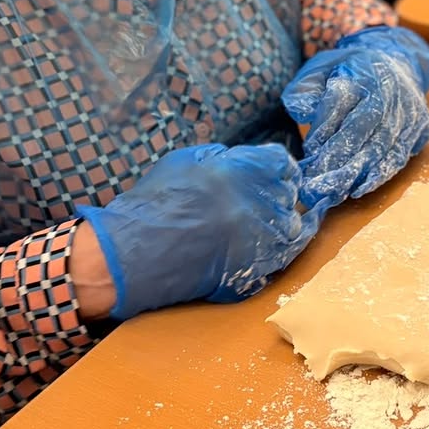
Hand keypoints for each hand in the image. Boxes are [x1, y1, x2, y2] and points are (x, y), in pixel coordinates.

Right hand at [77, 143, 321, 319]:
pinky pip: (280, 258)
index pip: (283, 163)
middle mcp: (261, 204)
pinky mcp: (255, 271)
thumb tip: (242, 160)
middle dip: (280, 194)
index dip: (278, 166)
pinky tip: (270, 245)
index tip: (274, 172)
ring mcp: (261, 241)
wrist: (136, 252)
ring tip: (269, 222)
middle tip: (265, 197)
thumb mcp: (188, 160)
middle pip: (290, 195)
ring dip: (283, 222)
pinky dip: (278, 250)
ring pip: (292, 228)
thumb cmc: (156, 201)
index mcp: (247, 171)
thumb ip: (223, 158)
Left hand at [282, 26, 428, 209]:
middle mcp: (389, 91)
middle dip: (336, 159)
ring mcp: (408, 111)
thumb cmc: (349, 71)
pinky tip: (358, 189)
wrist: (397, 61)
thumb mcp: (321, 68)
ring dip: (354, 173)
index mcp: (362, 72)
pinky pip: (398, 156)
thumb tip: (302, 114)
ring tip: (331, 193)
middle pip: (360, 129)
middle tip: (314, 184)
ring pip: (380, 147)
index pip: (339, 102)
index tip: (307, 153)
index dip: (322, 129)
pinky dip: (378, 175)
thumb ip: (305, 89)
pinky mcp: (420, 128)